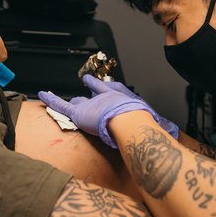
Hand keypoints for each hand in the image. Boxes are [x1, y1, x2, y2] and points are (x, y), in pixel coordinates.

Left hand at [39, 74, 165, 147]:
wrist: (131, 121)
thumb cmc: (143, 121)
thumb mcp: (152, 121)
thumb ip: (159, 126)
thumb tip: (174, 133)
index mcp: (120, 99)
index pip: (109, 92)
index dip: (103, 89)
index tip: (98, 83)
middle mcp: (104, 99)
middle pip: (93, 98)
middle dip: (88, 97)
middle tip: (84, 92)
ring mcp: (91, 105)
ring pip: (77, 103)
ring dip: (71, 103)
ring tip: (59, 98)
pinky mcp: (79, 113)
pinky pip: (61, 105)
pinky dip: (51, 99)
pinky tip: (41, 94)